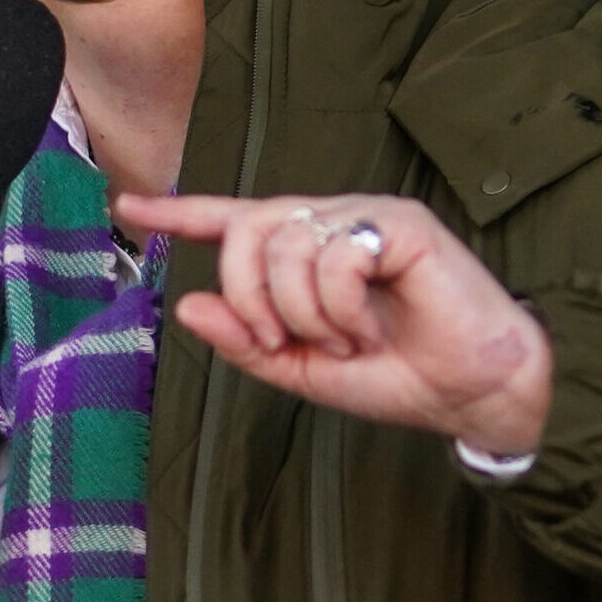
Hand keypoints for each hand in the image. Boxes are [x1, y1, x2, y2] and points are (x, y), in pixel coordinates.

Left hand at [114, 192, 551, 455]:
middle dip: (251, 297)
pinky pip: (335, 253)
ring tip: (348, 340)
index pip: (236, 221)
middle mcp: (333, 224)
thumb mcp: (305, 370)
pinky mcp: (401, 223)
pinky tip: (371, 326)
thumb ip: (247, 341)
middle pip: (249, 231)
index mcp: (307, 254)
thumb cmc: (401, 376)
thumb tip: (188, 304)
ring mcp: (366, 218)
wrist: (472, 391)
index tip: (129, 210)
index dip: (182, 214)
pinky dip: (342, 306)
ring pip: (287, 244)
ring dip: (304, 313)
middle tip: (286, 343)